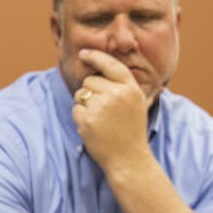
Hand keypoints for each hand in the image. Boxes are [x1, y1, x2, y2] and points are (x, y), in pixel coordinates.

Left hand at [70, 48, 152, 170]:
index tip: (83, 53)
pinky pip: (76, 109)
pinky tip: (94, 128)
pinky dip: (81, 118)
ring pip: (81, 94)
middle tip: (103, 110)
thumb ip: (122, 85)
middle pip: (90, 80)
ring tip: (100, 120)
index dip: (95, 56)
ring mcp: (101, 106)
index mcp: (130, 88)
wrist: (128, 159)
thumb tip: (102, 67)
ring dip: (85, 104)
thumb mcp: (136, 103)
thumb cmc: (131, 131)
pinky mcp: (88, 119)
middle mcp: (116, 94)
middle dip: (91, 91)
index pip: (110, 64)